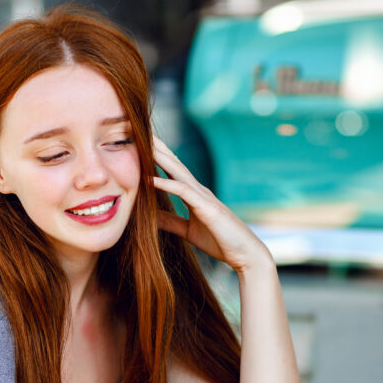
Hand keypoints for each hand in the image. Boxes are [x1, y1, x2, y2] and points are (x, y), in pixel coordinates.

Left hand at [152, 136, 271, 273]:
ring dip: (159, 157)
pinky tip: (150, 180)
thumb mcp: (187, 230)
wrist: (245, 254)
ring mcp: (203, 196)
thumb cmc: (219, 241)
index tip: (139, 142)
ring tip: (142, 144)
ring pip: (178, 171)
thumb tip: (148, 216)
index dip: (156, 155)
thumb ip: (169, 221)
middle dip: (157, 146)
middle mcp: (198, 190)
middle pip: (173, 163)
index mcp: (193, 194)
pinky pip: (183, 192)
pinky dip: (166, 184)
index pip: (172, 169)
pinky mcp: (207, 208)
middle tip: (138, 129)